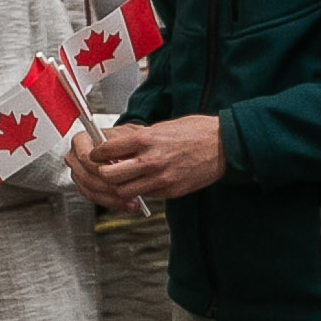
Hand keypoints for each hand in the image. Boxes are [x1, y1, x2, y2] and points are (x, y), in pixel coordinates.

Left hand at [72, 115, 224, 203]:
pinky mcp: (170, 191)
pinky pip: (145, 195)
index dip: (96, 154)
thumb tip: (122, 145)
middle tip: (104, 171)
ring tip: (123, 180)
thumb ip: (141, 138)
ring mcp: (160, 178)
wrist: (224, 145)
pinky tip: (144, 183)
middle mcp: (150, 160)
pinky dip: (140, 191)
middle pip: (109, 175)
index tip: (96, 155)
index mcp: (146, 138)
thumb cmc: (198, 132)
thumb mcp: (164, 126)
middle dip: (102, 174)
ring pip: (123, 191)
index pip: (107, 150)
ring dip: (119, 187)